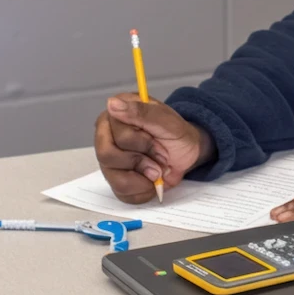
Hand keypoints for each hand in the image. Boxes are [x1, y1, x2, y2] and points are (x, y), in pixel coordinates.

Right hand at [94, 93, 213, 203]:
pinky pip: (120, 191)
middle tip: (161, 157)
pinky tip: (151, 179)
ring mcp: (108, 158)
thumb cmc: (176, 134)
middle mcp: (106, 134)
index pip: (115, 134)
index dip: (141, 143)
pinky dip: (142, 188)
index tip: (158, 141)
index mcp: (117, 113)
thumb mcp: (166, 120)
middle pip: (108, 155)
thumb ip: (141, 112)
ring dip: (143, 175)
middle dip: (141, 160)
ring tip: (158, 169)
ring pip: (112, 175)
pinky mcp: (114, 178)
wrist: (187, 153)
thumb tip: (112, 103)